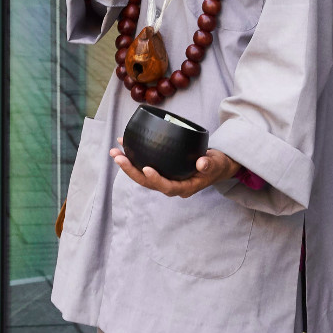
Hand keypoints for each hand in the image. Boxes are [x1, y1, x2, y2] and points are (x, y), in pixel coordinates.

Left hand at [110, 143, 240, 198]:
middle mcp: (172, 186)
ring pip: (143, 176)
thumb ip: (209, 164)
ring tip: (115, 151)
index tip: (147, 169)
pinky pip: (145, 166)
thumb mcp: (216, 164)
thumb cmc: (216, 165)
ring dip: (127, 164)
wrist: (215, 166)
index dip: (156, 180)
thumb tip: (201, 163)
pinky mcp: (162, 171)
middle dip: (131, 171)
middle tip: (118, 157)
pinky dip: (134, 157)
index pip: (168, 187)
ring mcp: (165, 179)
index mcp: (185, 187)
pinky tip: (124, 145)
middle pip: (148, 183)